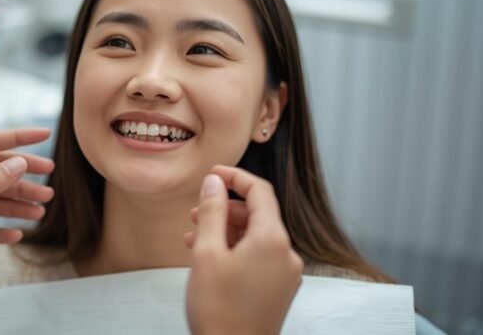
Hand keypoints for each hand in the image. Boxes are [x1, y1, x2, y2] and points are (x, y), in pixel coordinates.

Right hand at [184, 165, 302, 334]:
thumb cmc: (218, 309)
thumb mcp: (206, 253)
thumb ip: (212, 211)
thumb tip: (215, 181)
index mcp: (272, 239)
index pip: (259, 191)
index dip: (235, 176)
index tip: (213, 172)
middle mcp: (286, 253)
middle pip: (258, 214)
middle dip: (226, 208)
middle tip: (197, 210)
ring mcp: (285, 274)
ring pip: (256, 237)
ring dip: (227, 230)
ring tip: (195, 236)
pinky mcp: (279, 290)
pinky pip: (259, 257)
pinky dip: (236, 250)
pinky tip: (210, 257)